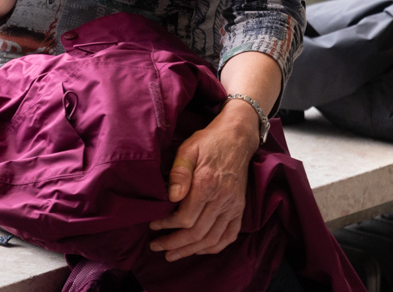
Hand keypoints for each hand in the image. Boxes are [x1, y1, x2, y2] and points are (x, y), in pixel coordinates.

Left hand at [148, 102, 259, 260]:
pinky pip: (229, 236)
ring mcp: (233, 207)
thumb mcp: (187, 149)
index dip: (167, 226)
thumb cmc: (208, 142)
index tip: (153, 225)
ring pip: (213, 239)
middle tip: (157, 246)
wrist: (236, 138)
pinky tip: (200, 250)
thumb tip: (171, 198)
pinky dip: (214, 247)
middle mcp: (222, 200)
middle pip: (197, 233)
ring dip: (192, 250)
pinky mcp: (239, 209)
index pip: (186, 218)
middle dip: (175, 244)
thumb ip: (179, 174)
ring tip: (173, 254)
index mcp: (206, 185)